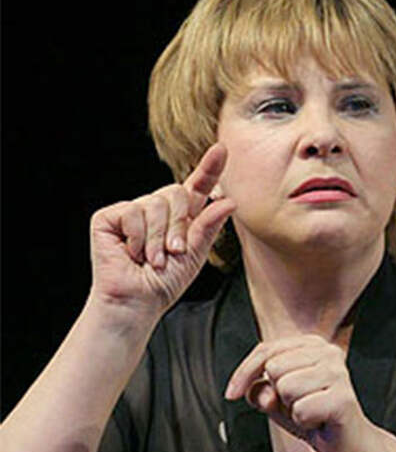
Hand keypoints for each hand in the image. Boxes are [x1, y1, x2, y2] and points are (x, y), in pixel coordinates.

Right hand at [88, 143, 235, 322]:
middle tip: (172, 253)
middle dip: (178, 226)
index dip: (209, 168)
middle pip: (176, 192)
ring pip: (155, 203)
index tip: (221, 149)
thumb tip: (229, 201)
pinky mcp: (110, 216)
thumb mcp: (195, 254)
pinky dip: (136, 237)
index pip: (197, 186)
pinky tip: (131, 253)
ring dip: (157, 239)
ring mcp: (133, 210)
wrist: (136, 302)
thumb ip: (209, 226)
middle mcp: (158, 208)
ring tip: (152, 259)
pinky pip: (132, 212)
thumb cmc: (164, 282)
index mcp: (181, 216)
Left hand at [225, 334, 373, 451]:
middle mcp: (328, 352)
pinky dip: (303, 422)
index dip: (245, 372)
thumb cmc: (314, 415)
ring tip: (310, 411)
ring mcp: (337, 373)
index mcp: (312, 345)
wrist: (348, 442)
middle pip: (274, 367)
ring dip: (292, 408)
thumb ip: (261, 390)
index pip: (266, 349)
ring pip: (285, 388)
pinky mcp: (342, 398)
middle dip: (278, 394)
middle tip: (298, 404)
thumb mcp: (278, 400)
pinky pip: (300, 410)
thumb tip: (261, 392)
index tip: (232, 392)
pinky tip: (318, 420)